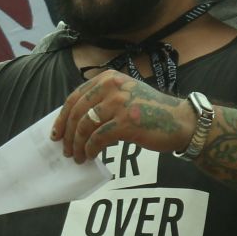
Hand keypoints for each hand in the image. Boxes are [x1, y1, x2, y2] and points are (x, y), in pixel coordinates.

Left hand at [52, 70, 195, 163]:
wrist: (180, 121)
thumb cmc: (151, 111)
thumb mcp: (125, 94)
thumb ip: (102, 101)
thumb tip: (75, 122)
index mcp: (108, 78)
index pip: (75, 97)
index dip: (61, 118)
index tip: (56, 134)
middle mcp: (111, 86)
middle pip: (76, 113)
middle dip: (67, 134)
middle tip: (65, 150)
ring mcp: (119, 104)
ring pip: (84, 127)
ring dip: (77, 145)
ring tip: (78, 157)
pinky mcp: (126, 122)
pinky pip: (98, 138)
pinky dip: (90, 149)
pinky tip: (91, 156)